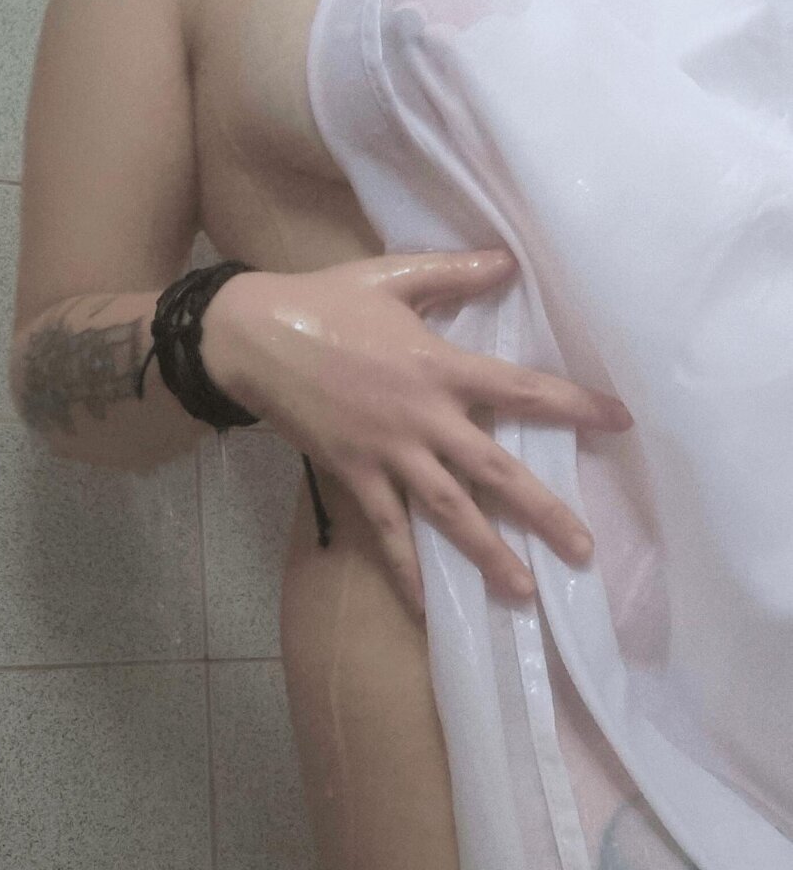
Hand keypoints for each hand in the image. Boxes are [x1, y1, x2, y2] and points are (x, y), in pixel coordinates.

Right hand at [202, 251, 632, 618]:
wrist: (250, 335)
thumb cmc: (324, 299)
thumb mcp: (393, 276)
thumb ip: (454, 274)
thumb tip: (509, 262)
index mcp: (439, 365)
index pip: (521, 390)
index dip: (574, 406)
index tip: (619, 422)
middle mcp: (422, 417)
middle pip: (495, 471)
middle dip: (543, 512)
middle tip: (584, 550)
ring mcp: (387, 452)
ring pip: (449, 511)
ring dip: (489, 553)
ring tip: (525, 590)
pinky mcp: (353, 474)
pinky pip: (388, 531)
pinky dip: (408, 570)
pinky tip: (429, 607)